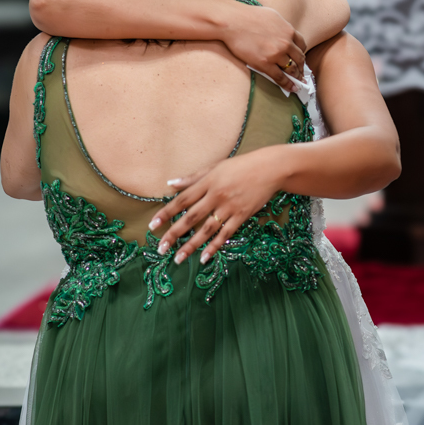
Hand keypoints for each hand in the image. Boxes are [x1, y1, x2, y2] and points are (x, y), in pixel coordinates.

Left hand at [149, 150, 283, 264]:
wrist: (271, 168)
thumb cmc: (243, 165)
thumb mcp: (216, 166)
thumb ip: (193, 177)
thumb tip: (170, 183)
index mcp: (208, 182)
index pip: (182, 200)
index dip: (166, 213)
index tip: (153, 225)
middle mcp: (216, 195)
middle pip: (191, 217)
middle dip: (174, 234)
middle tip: (161, 248)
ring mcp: (230, 207)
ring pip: (206, 229)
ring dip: (191, 245)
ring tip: (178, 259)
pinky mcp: (242, 215)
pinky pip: (226, 233)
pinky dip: (214, 246)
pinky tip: (204, 257)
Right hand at [223, 5, 307, 90]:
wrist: (233, 21)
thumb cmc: (248, 16)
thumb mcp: (273, 16)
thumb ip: (282, 27)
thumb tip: (285, 34)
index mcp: (289, 30)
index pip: (302, 45)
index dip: (301, 54)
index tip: (300, 59)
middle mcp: (286, 42)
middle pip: (299, 59)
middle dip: (301, 68)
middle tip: (301, 74)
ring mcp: (276, 54)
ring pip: (292, 69)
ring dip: (296, 77)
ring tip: (298, 83)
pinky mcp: (265, 63)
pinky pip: (280, 77)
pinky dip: (287, 84)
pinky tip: (291, 88)